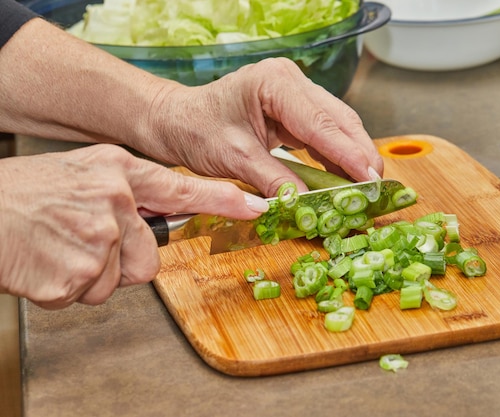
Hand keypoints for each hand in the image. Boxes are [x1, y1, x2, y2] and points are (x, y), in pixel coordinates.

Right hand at [0, 144, 267, 308]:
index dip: (224, 200)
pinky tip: (41, 262)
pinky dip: (62, 289)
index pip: (183, 188)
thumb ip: (126, 193)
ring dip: (87, 276)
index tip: (257, 206)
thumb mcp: (83, 174)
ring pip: (117, 280)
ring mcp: (98, 236)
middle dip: (118, 263)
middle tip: (78, 242)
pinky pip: (84, 295)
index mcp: (119, 171)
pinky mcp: (77, 272)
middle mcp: (115, 199)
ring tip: (55, 248)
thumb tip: (156, 216)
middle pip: (148, 259)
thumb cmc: (23, 195)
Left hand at [1, 19, 380, 196]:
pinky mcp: (296, 109)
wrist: (177, 121)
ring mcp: (295, 93)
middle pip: (339, 120)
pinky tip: (347, 178)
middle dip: (359, 155)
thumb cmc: (196, 131)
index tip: (371, 178)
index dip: (349, 152)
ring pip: (338, 125)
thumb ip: (273, 180)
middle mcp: (291, 82)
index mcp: (274, 84)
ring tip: (368, 188)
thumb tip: (308, 205)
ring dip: (353, 157)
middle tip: (377, 189)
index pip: (321, 121)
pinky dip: (337, 156)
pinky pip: (325, 133)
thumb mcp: (233, 159)